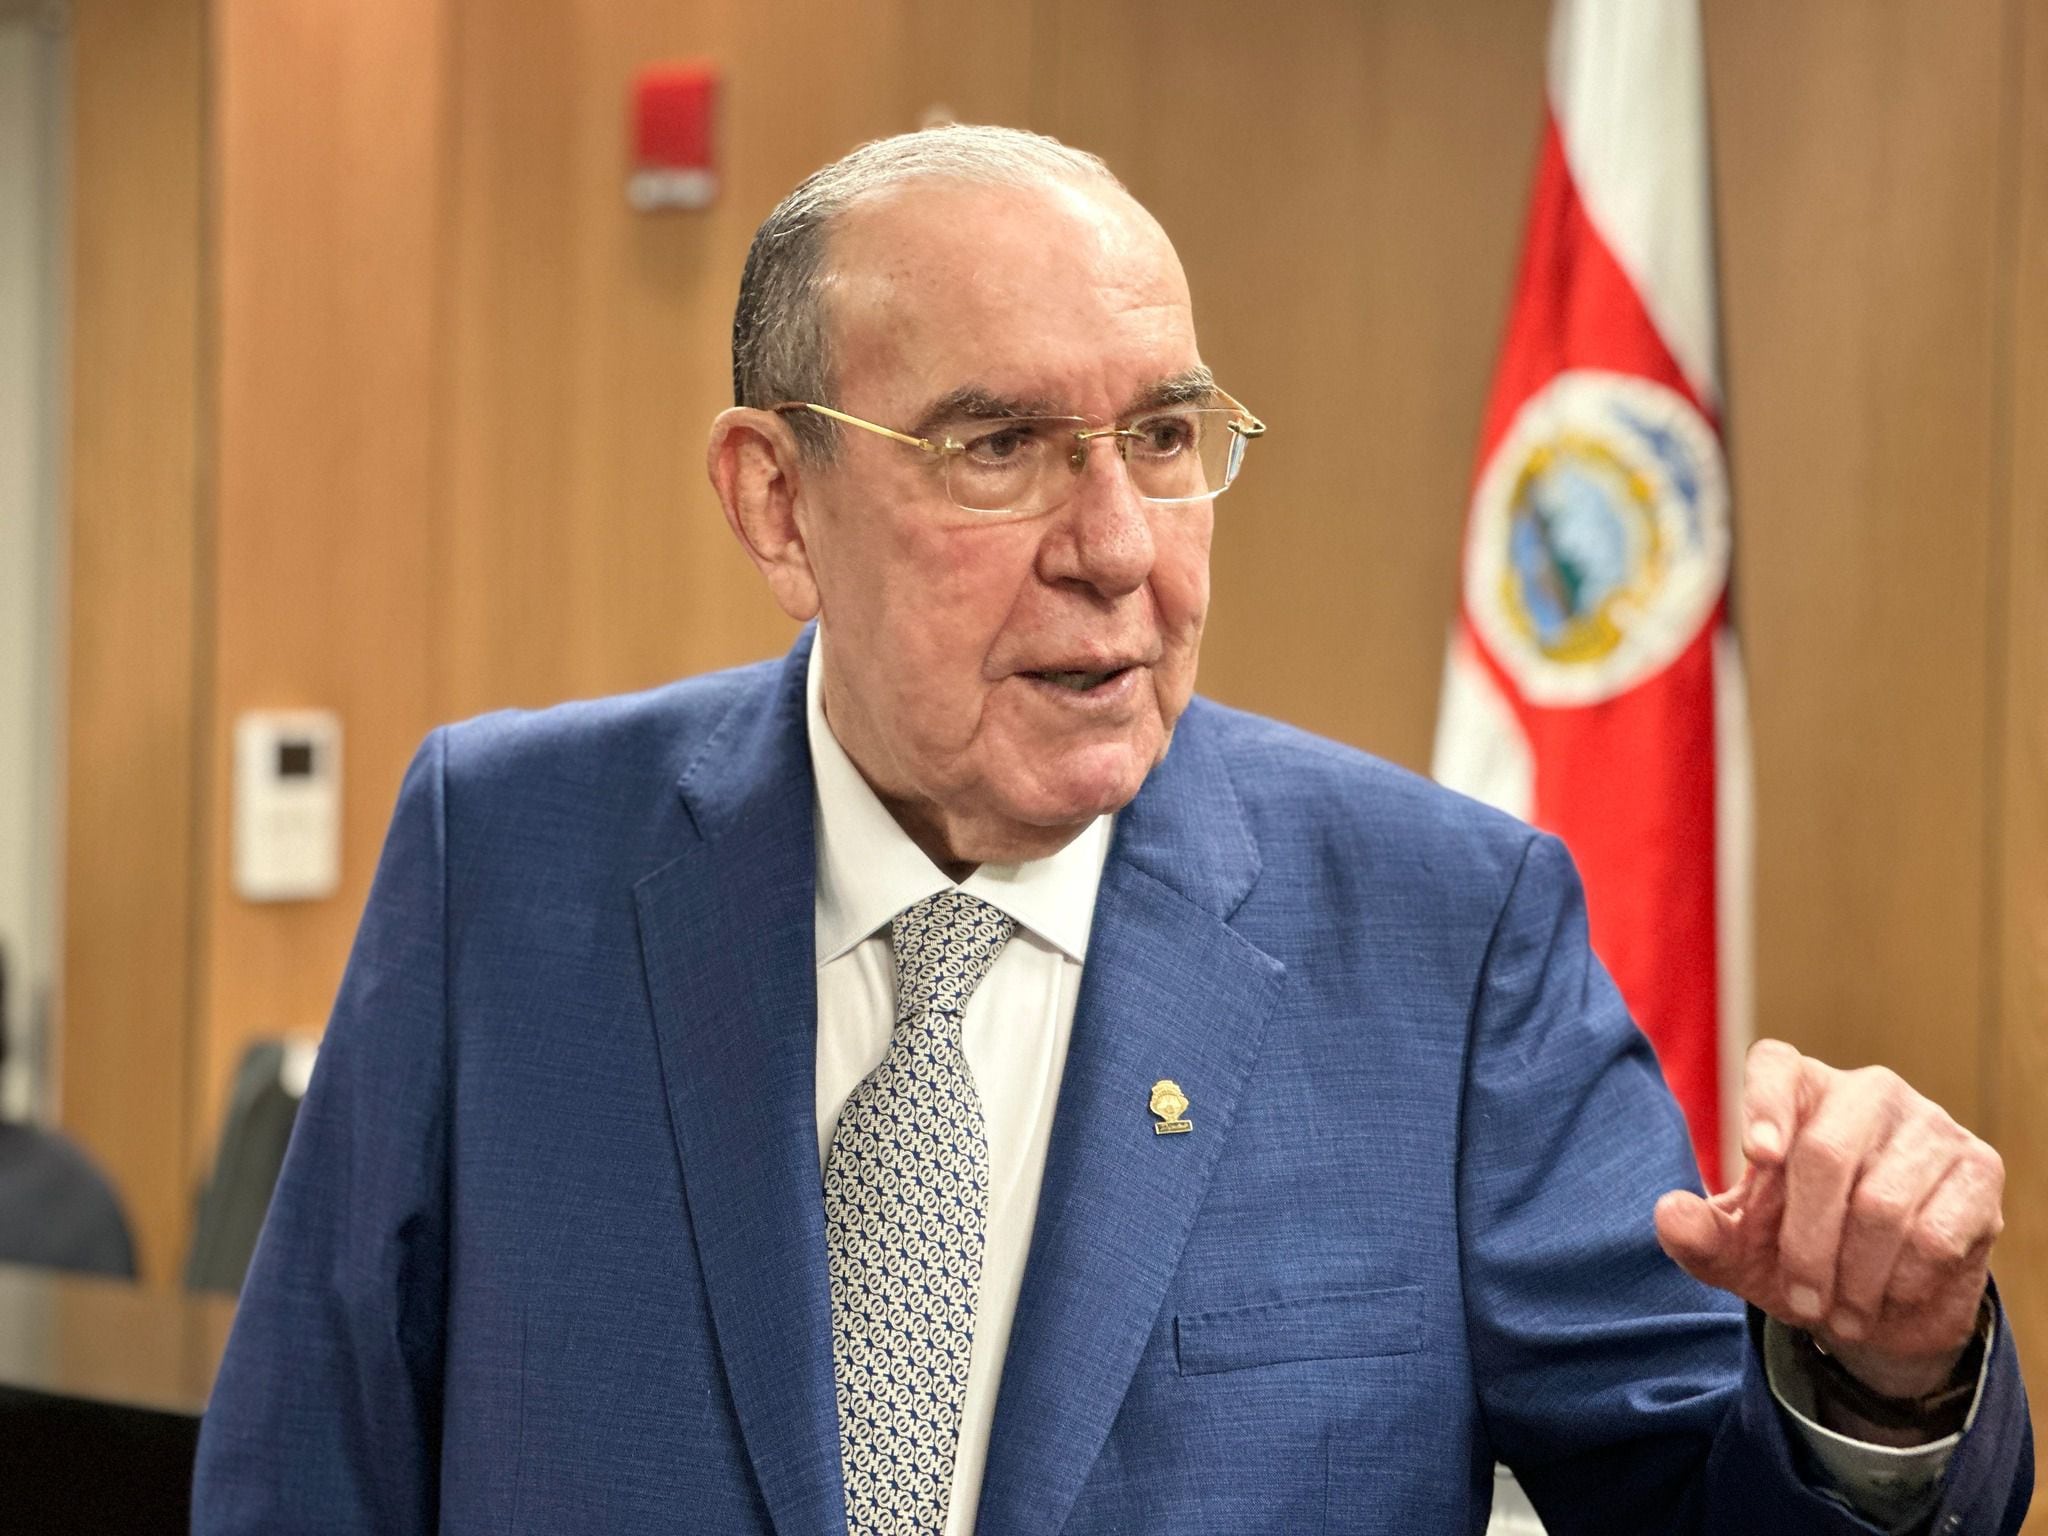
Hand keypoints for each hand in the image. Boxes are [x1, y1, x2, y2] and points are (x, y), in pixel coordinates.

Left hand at [1654, 1039, 2002, 1399]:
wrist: (1881, 1305)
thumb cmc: (1797, 1255)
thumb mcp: (1737, 1254)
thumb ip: (1697, 1235)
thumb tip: (1668, 1213)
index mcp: (1799, 1091)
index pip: (1776, 1064)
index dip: (1765, 1102)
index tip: (1757, 1158)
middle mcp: (1866, 1092)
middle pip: (1825, 1153)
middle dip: (1806, 1244)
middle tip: (1799, 1302)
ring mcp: (1929, 1124)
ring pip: (1882, 1205)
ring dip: (1855, 1278)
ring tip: (1841, 1312)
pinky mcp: (1979, 1168)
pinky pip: (1935, 1233)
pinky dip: (1903, 1282)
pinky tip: (1891, 1295)